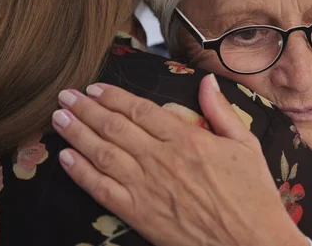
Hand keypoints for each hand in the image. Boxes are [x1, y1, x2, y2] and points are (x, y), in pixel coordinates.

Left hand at [52, 74, 307, 245]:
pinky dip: (81, 173)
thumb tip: (206, 82)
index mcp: (187, 139)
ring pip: (102, 153)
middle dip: (86, 109)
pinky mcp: (139, 214)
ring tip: (58, 119)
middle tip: (65, 96)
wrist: (252, 243)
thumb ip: (221, 112)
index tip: (94, 88)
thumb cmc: (253, 195)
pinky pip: (103, 190)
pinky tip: (66, 159)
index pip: (140, 110)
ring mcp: (147, 187)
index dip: (113, 96)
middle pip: (114, 127)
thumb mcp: (246, 145)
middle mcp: (161, 159)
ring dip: (77, 134)